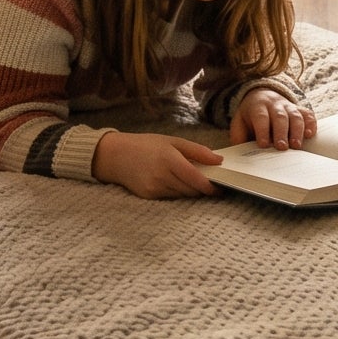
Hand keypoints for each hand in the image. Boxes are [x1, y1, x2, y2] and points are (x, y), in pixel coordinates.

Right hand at [94, 131, 223, 197]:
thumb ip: (197, 151)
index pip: (197, 180)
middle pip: (192, 190)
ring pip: (183, 195)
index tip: (221, 186)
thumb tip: (219, 161)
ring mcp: (155, 189)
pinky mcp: (149, 197)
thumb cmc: (146, 145)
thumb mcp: (173, 141)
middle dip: (203, 188)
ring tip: (189, 178)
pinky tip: (172, 181)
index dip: (212, 187)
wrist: (116, 156)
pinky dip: (177, 191)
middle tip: (209, 181)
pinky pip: (171, 197)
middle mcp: (162, 177)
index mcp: (170, 160)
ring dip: (190, 190)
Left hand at [230, 88, 315, 149]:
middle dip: (281, 133)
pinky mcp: (299, 109)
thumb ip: (238, 137)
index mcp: (257, 106)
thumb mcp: (239, 123)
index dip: (262, 130)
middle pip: (279, 117)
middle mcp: (274, 104)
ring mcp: (289, 106)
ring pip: (295, 116)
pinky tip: (310, 134)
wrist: (261, 96)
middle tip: (282, 147)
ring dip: (297, 131)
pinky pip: (307, 114)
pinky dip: (310, 124)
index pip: (261, 117)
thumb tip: (240, 155)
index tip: (263, 145)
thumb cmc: (250, 116)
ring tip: (297, 146)